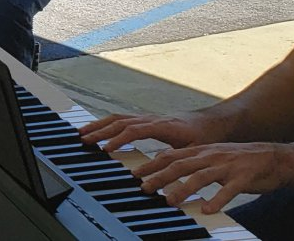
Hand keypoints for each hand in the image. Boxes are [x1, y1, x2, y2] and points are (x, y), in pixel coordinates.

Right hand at [79, 111, 212, 153]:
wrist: (211, 122)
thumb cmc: (204, 137)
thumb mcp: (194, 152)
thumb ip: (178, 161)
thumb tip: (161, 175)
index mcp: (162, 126)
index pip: (134, 130)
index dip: (118, 139)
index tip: (105, 150)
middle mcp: (151, 119)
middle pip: (120, 121)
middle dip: (100, 130)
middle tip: (83, 140)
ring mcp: (147, 118)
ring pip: (118, 118)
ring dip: (99, 125)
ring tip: (82, 133)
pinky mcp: (145, 121)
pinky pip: (121, 119)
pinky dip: (106, 124)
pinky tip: (97, 131)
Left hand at [134, 142, 293, 213]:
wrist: (273, 157)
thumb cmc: (238, 161)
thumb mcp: (212, 157)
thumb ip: (192, 163)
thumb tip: (168, 170)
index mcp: (202, 151)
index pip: (171, 155)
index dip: (152, 164)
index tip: (135, 174)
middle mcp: (211, 155)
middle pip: (181, 164)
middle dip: (160, 176)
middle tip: (145, 188)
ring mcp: (227, 166)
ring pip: (201, 176)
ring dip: (184, 189)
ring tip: (171, 201)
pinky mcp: (244, 177)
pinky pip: (229, 190)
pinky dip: (218, 200)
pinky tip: (208, 210)